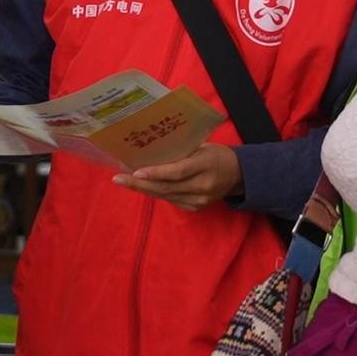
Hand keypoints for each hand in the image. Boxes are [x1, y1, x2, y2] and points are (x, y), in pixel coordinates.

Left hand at [113, 143, 242, 211]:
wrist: (238, 175)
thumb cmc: (216, 154)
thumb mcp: (202, 147)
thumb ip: (180, 152)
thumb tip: (150, 150)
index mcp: (205, 165)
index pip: (177, 172)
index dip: (155, 173)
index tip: (136, 171)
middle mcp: (202, 186)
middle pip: (166, 187)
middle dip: (139, 184)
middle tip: (118, 178)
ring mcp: (199, 200)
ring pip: (165, 195)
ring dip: (143, 189)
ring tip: (123, 181)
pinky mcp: (195, 208)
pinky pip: (170, 199)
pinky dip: (154, 192)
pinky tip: (140, 186)